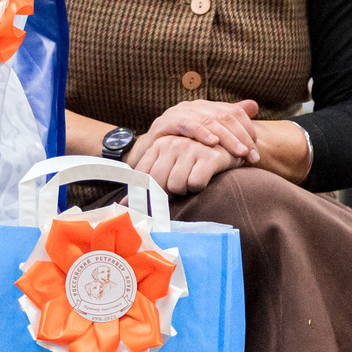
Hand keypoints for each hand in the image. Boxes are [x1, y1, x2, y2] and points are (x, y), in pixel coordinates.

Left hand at [129, 131, 243, 197]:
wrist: (228, 145)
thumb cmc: (193, 160)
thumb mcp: (168, 163)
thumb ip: (146, 183)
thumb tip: (122, 206)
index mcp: (158, 145)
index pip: (141, 176)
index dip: (143, 194)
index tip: (146, 207)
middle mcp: (172, 144)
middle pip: (158, 183)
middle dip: (167, 192)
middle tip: (178, 187)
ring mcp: (190, 149)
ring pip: (176, 185)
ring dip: (185, 189)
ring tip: (192, 178)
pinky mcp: (209, 156)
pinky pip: (195, 184)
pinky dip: (199, 187)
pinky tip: (205, 176)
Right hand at [142, 98, 260, 163]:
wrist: (149, 156)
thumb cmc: (182, 149)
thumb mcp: (209, 138)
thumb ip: (230, 122)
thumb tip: (254, 105)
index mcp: (207, 108)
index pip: (234, 113)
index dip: (247, 131)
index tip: (255, 152)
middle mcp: (194, 106)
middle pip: (224, 116)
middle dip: (241, 137)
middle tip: (252, 157)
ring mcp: (179, 112)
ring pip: (209, 121)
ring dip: (227, 138)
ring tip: (240, 152)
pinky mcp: (165, 123)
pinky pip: (186, 124)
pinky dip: (201, 133)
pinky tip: (213, 143)